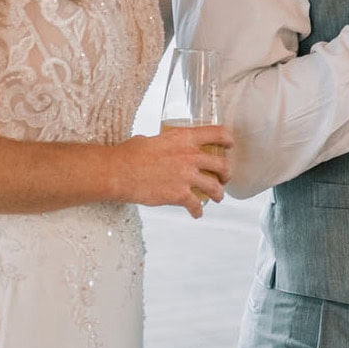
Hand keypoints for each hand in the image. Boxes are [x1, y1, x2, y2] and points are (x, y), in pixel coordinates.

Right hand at [115, 125, 233, 217]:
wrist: (118, 172)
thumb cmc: (129, 154)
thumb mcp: (152, 139)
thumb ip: (165, 144)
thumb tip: (162, 147)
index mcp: (184, 138)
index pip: (218, 133)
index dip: (228, 140)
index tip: (230, 145)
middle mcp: (190, 156)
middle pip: (222, 164)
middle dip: (226, 173)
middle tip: (224, 178)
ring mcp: (187, 176)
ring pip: (215, 187)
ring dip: (218, 194)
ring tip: (217, 198)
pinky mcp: (179, 195)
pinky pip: (196, 205)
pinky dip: (198, 211)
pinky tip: (196, 214)